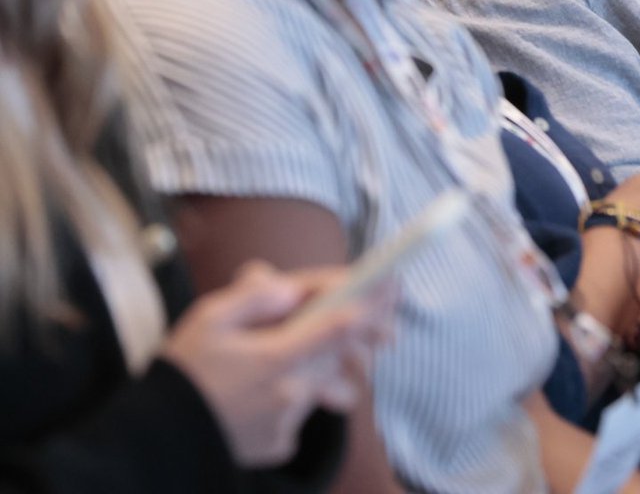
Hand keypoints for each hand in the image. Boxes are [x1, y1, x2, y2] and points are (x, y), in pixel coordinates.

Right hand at [162, 261, 392, 466]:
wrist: (156, 442)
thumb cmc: (182, 372)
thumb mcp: (208, 319)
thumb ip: (252, 297)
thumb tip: (290, 288)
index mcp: (274, 358)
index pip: (335, 327)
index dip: (369, 304)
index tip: (394, 284)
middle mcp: (288, 394)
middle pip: (344, 358)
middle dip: (369, 338)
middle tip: (390, 328)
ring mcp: (286, 423)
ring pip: (328, 387)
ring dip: (336, 369)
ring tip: (340, 356)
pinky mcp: (280, 444)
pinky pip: (304, 412)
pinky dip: (302, 396)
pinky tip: (279, 388)